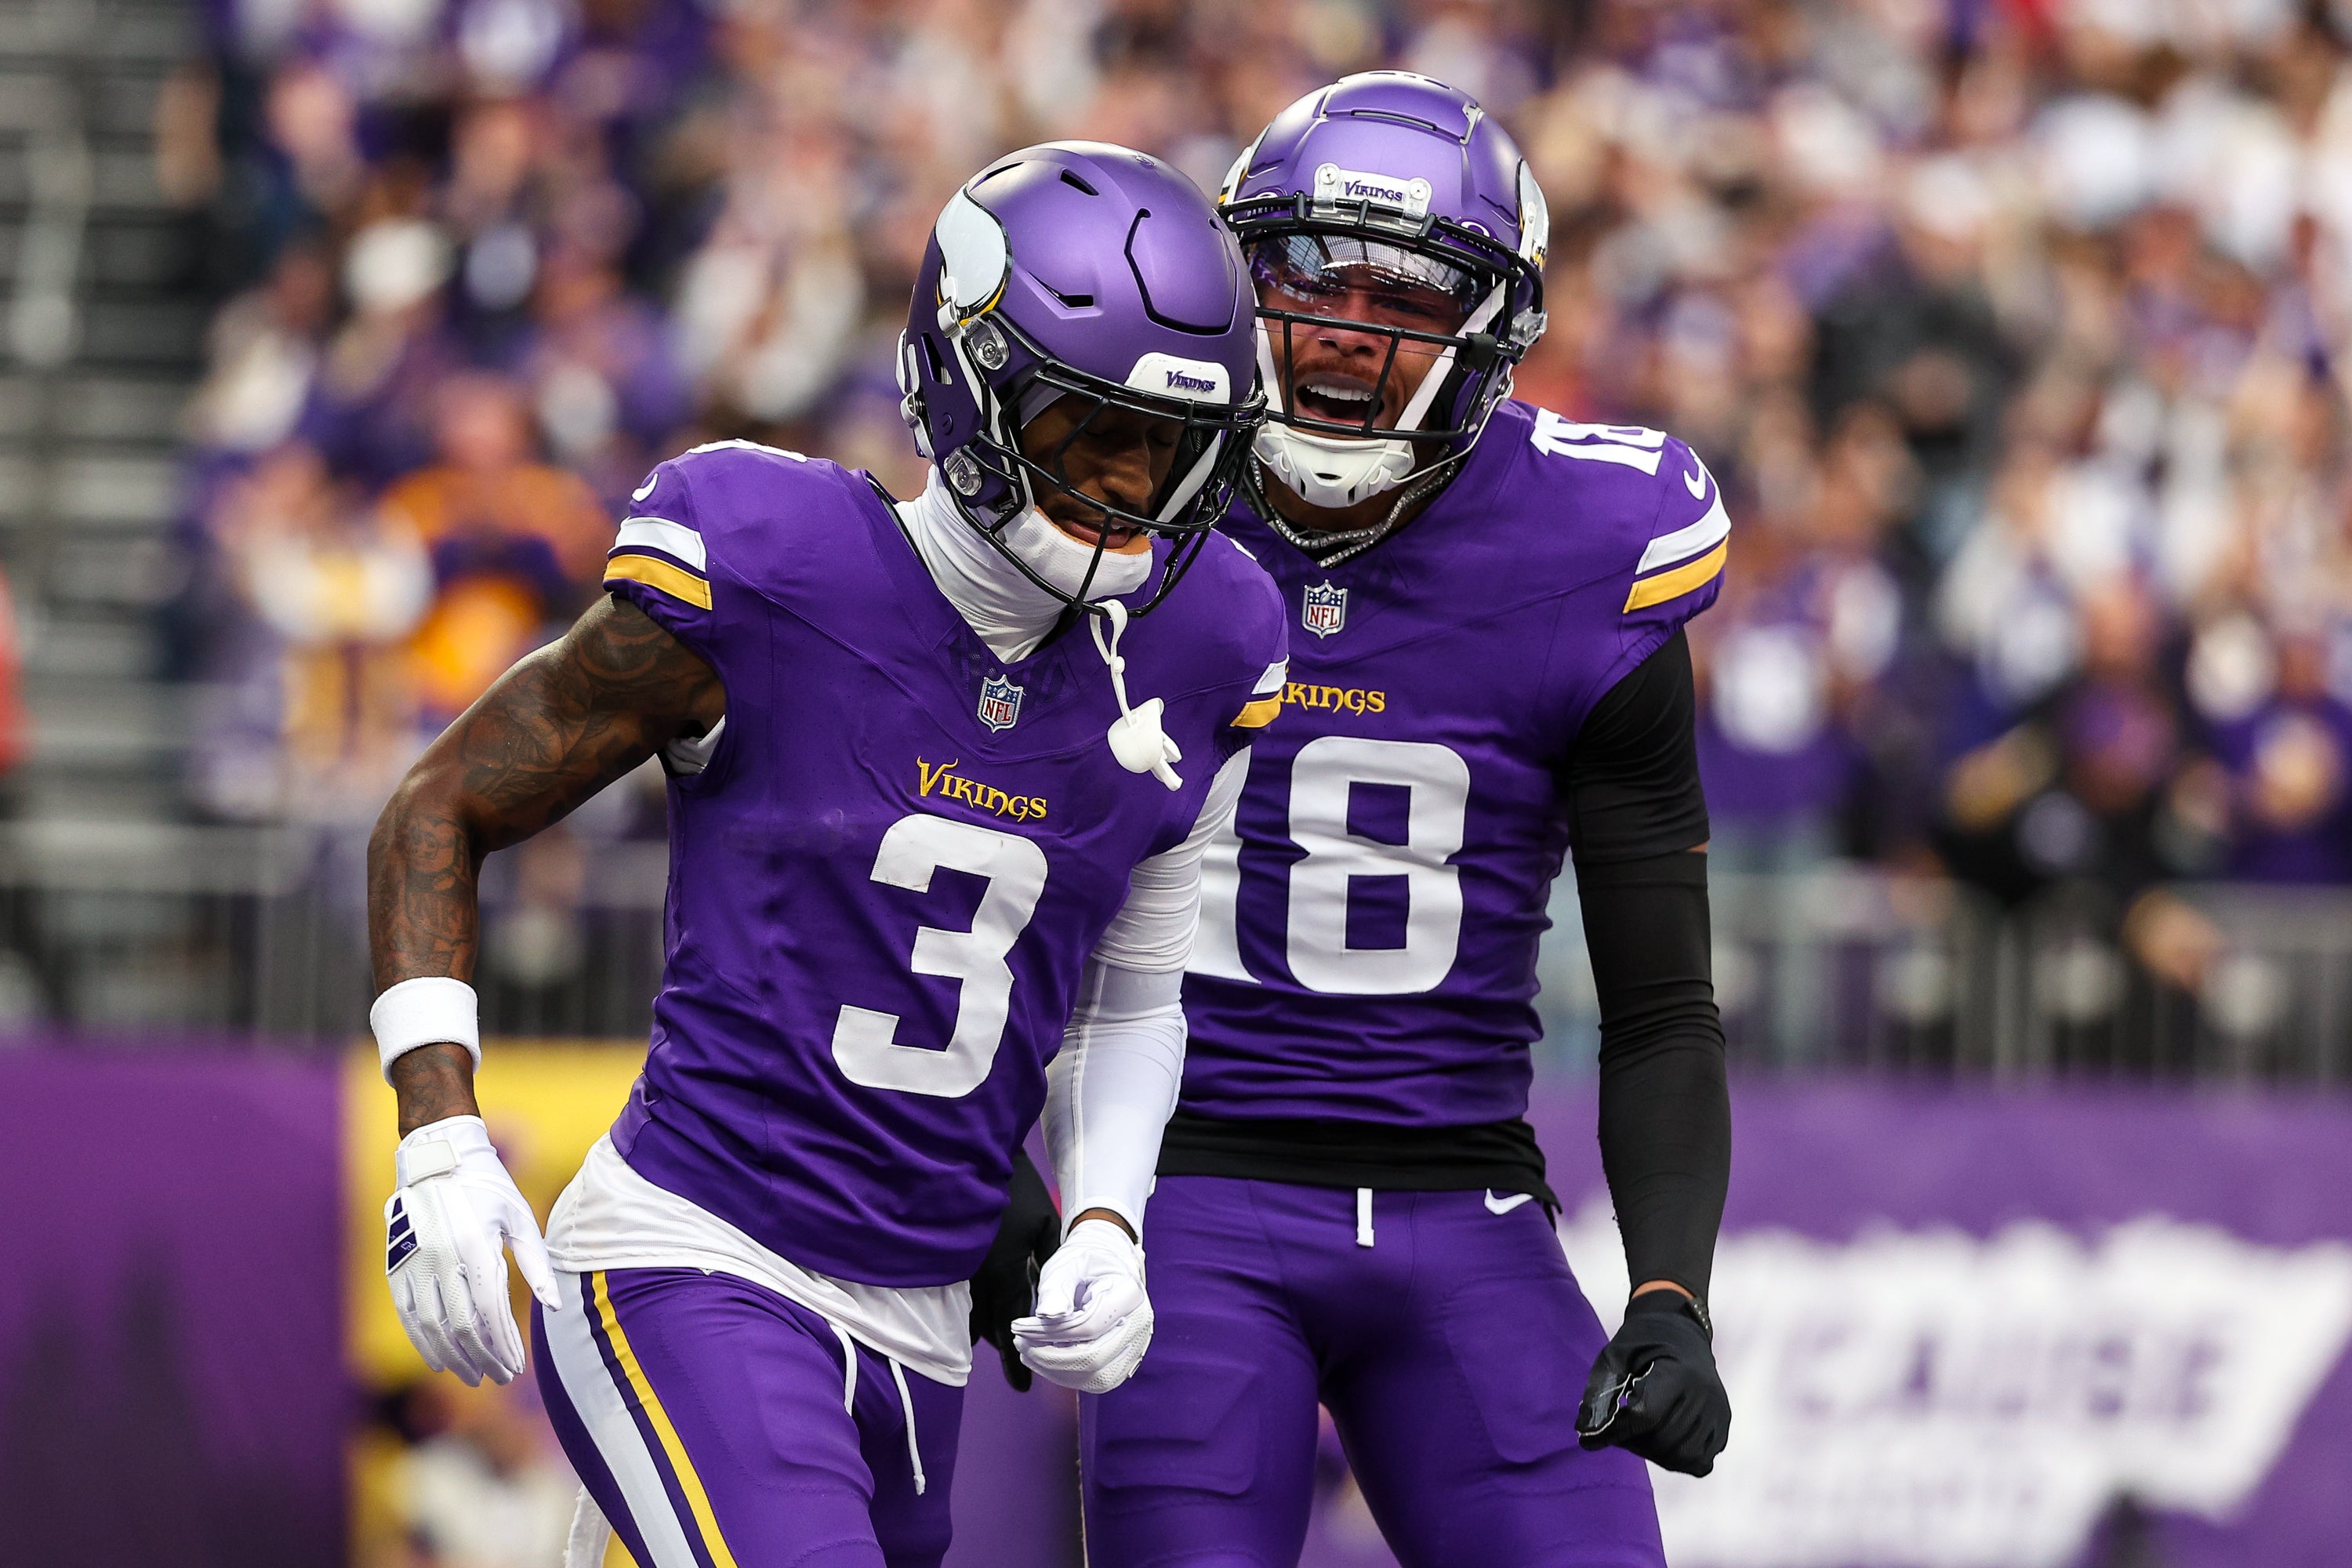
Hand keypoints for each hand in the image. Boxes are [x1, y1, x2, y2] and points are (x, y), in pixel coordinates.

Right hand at [385, 1115, 558, 1385]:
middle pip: (461, 1325)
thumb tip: (553, 1307)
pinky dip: (422, 1340)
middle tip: (500, 1378)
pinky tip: (439, 1357)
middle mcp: (440, 1258)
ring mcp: (413, 1263)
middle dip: (482, 1358)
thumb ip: (537, 1263)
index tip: (518, 1367)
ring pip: (431, 1326)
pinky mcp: (396, 1266)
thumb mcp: (520, 1218)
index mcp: (474, 1245)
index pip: (490, 1311)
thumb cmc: (488, 1188)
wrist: (436, 1158)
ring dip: (453, 1357)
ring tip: (473, 1377)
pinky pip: (407, 1314)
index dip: (504, 1344)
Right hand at [969, 1149, 1060, 1390]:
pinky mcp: (940, 1255)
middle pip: (985, 1328)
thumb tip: (1057, 1290)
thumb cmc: (1013, 1186)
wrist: (967, 1153)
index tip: (1023, 1388)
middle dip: (1000, 1346)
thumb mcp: (1044, 1221)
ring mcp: (952, 1267)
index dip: (1016, 1361)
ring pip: (965, 1315)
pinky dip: (965, 1308)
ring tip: (993, 1341)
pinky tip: (973, 1309)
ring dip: (981, 1329)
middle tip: (1013, 1364)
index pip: (1012, 1327)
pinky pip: (952, 1295)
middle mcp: (974, 1279)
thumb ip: (1051, 1259)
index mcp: (1004, 1272)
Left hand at [1011, 1216, 1152, 1393]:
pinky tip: (1046, 1358)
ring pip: (1097, 1378)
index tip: (1019, 1328)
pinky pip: (1097, 1380)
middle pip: (1094, 1359)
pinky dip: (1068, 1375)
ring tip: (1030, 1351)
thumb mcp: (1066, 1265)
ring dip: (1057, 1371)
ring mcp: (1135, 1346)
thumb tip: (1047, 1315)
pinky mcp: (1124, 1361)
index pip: (1089, 1327)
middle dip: (1049, 1356)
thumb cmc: (1084, 1263)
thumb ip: (1056, 1289)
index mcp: (1129, 1295)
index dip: (1050, 1333)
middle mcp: (1139, 1325)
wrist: (1105, 1266)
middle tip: (1020, 1342)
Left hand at [1576, 1289, 1730, 1475]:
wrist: (1680, 1332)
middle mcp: (1705, 1395)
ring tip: (1637, 1432)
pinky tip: (1658, 1438)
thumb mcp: (1614, 1355)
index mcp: (1679, 1373)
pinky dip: (1676, 1459)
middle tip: (1616, 1428)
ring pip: (1682, 1457)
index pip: (1646, 1417)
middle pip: (1663, 1440)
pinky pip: (1700, 1462)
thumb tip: (1586, 1433)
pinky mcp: (1722, 1425)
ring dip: (1652, 1453)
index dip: (1615, 1432)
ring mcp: (1718, 1412)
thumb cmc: (1643, 1342)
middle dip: (1631, 1441)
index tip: (1588, 1440)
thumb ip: (1600, 1392)